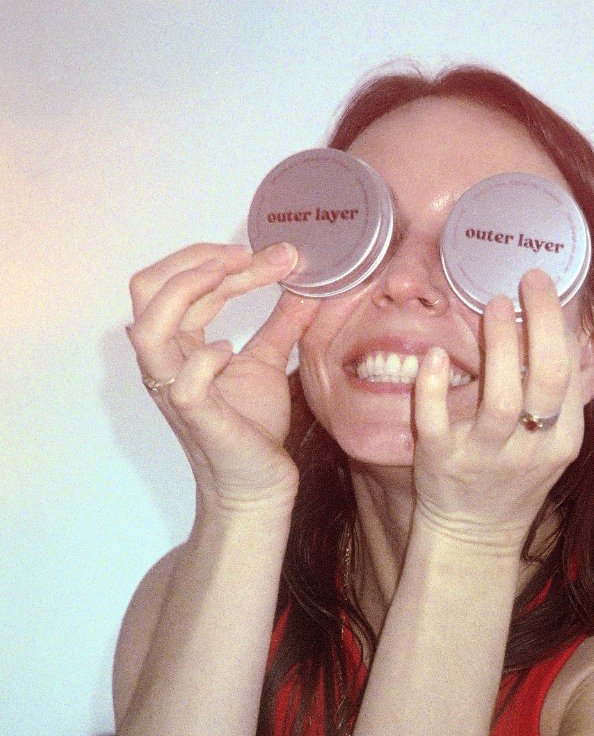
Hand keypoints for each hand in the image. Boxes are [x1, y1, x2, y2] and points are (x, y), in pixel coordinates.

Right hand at [127, 242, 318, 512]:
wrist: (259, 481)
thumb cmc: (252, 426)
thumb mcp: (267, 360)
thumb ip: (281, 322)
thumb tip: (304, 284)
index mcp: (177, 343)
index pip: (179, 283)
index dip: (221, 260)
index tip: (276, 254)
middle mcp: (166, 361)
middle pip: (150, 289)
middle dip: (197, 261)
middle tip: (249, 254)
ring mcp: (174, 389)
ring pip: (148, 328)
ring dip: (189, 290)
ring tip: (233, 273)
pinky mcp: (196, 417)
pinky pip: (184, 382)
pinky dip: (205, 357)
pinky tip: (230, 349)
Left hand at [410, 269, 581, 550]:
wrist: (476, 537)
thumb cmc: (514, 479)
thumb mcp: (552, 442)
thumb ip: (560, 394)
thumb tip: (568, 327)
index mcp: (563, 439)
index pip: (569, 374)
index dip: (558, 324)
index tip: (543, 284)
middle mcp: (530, 449)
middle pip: (547, 379)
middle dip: (541, 322)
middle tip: (528, 280)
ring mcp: (484, 457)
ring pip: (499, 399)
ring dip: (499, 346)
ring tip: (494, 304)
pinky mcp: (440, 464)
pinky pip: (436, 423)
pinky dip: (434, 388)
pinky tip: (436, 356)